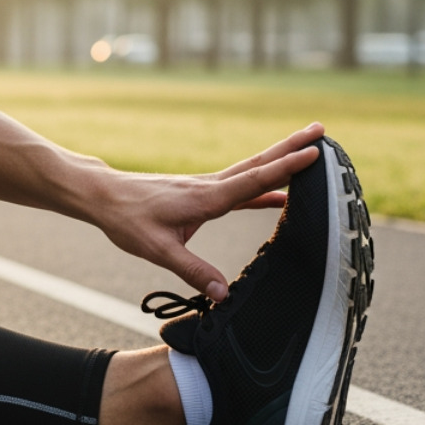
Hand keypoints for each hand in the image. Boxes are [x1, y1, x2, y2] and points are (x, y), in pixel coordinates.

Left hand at [89, 123, 324, 301]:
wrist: (103, 196)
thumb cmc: (127, 219)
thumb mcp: (157, 249)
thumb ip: (192, 270)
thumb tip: (224, 294)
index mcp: (205, 197)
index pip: (254, 180)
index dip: (286, 169)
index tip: (314, 154)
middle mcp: (209, 186)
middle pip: (259, 164)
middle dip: (291, 148)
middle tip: (321, 131)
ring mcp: (205, 187)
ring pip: (251, 171)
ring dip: (280, 161)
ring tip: (310, 151)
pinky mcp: (200, 193)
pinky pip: (240, 186)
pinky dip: (263, 186)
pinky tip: (279, 195)